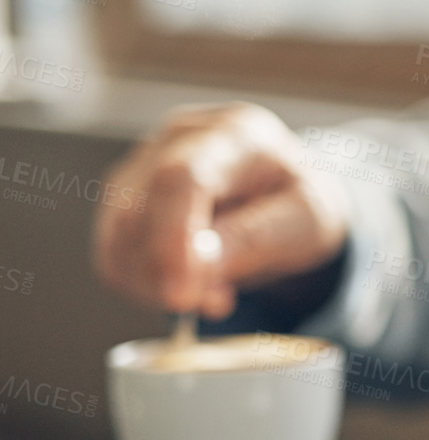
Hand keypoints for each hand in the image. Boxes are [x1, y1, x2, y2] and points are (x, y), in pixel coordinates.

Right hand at [93, 103, 350, 318]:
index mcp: (236, 134)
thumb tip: (197, 267)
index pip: (182, 177)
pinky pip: (113, 251)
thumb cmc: (300, 206)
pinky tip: (187, 287)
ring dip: (155, 283)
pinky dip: (141, 283)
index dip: (172, 238)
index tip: (181, 294)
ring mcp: (145, 161)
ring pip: (118, 234)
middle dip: (166, 273)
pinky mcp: (124, 194)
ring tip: (215, 295)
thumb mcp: (304, 223)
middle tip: (216, 305)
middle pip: (139, 208)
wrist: (289, 201)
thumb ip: (252, 239)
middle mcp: (180, 137)